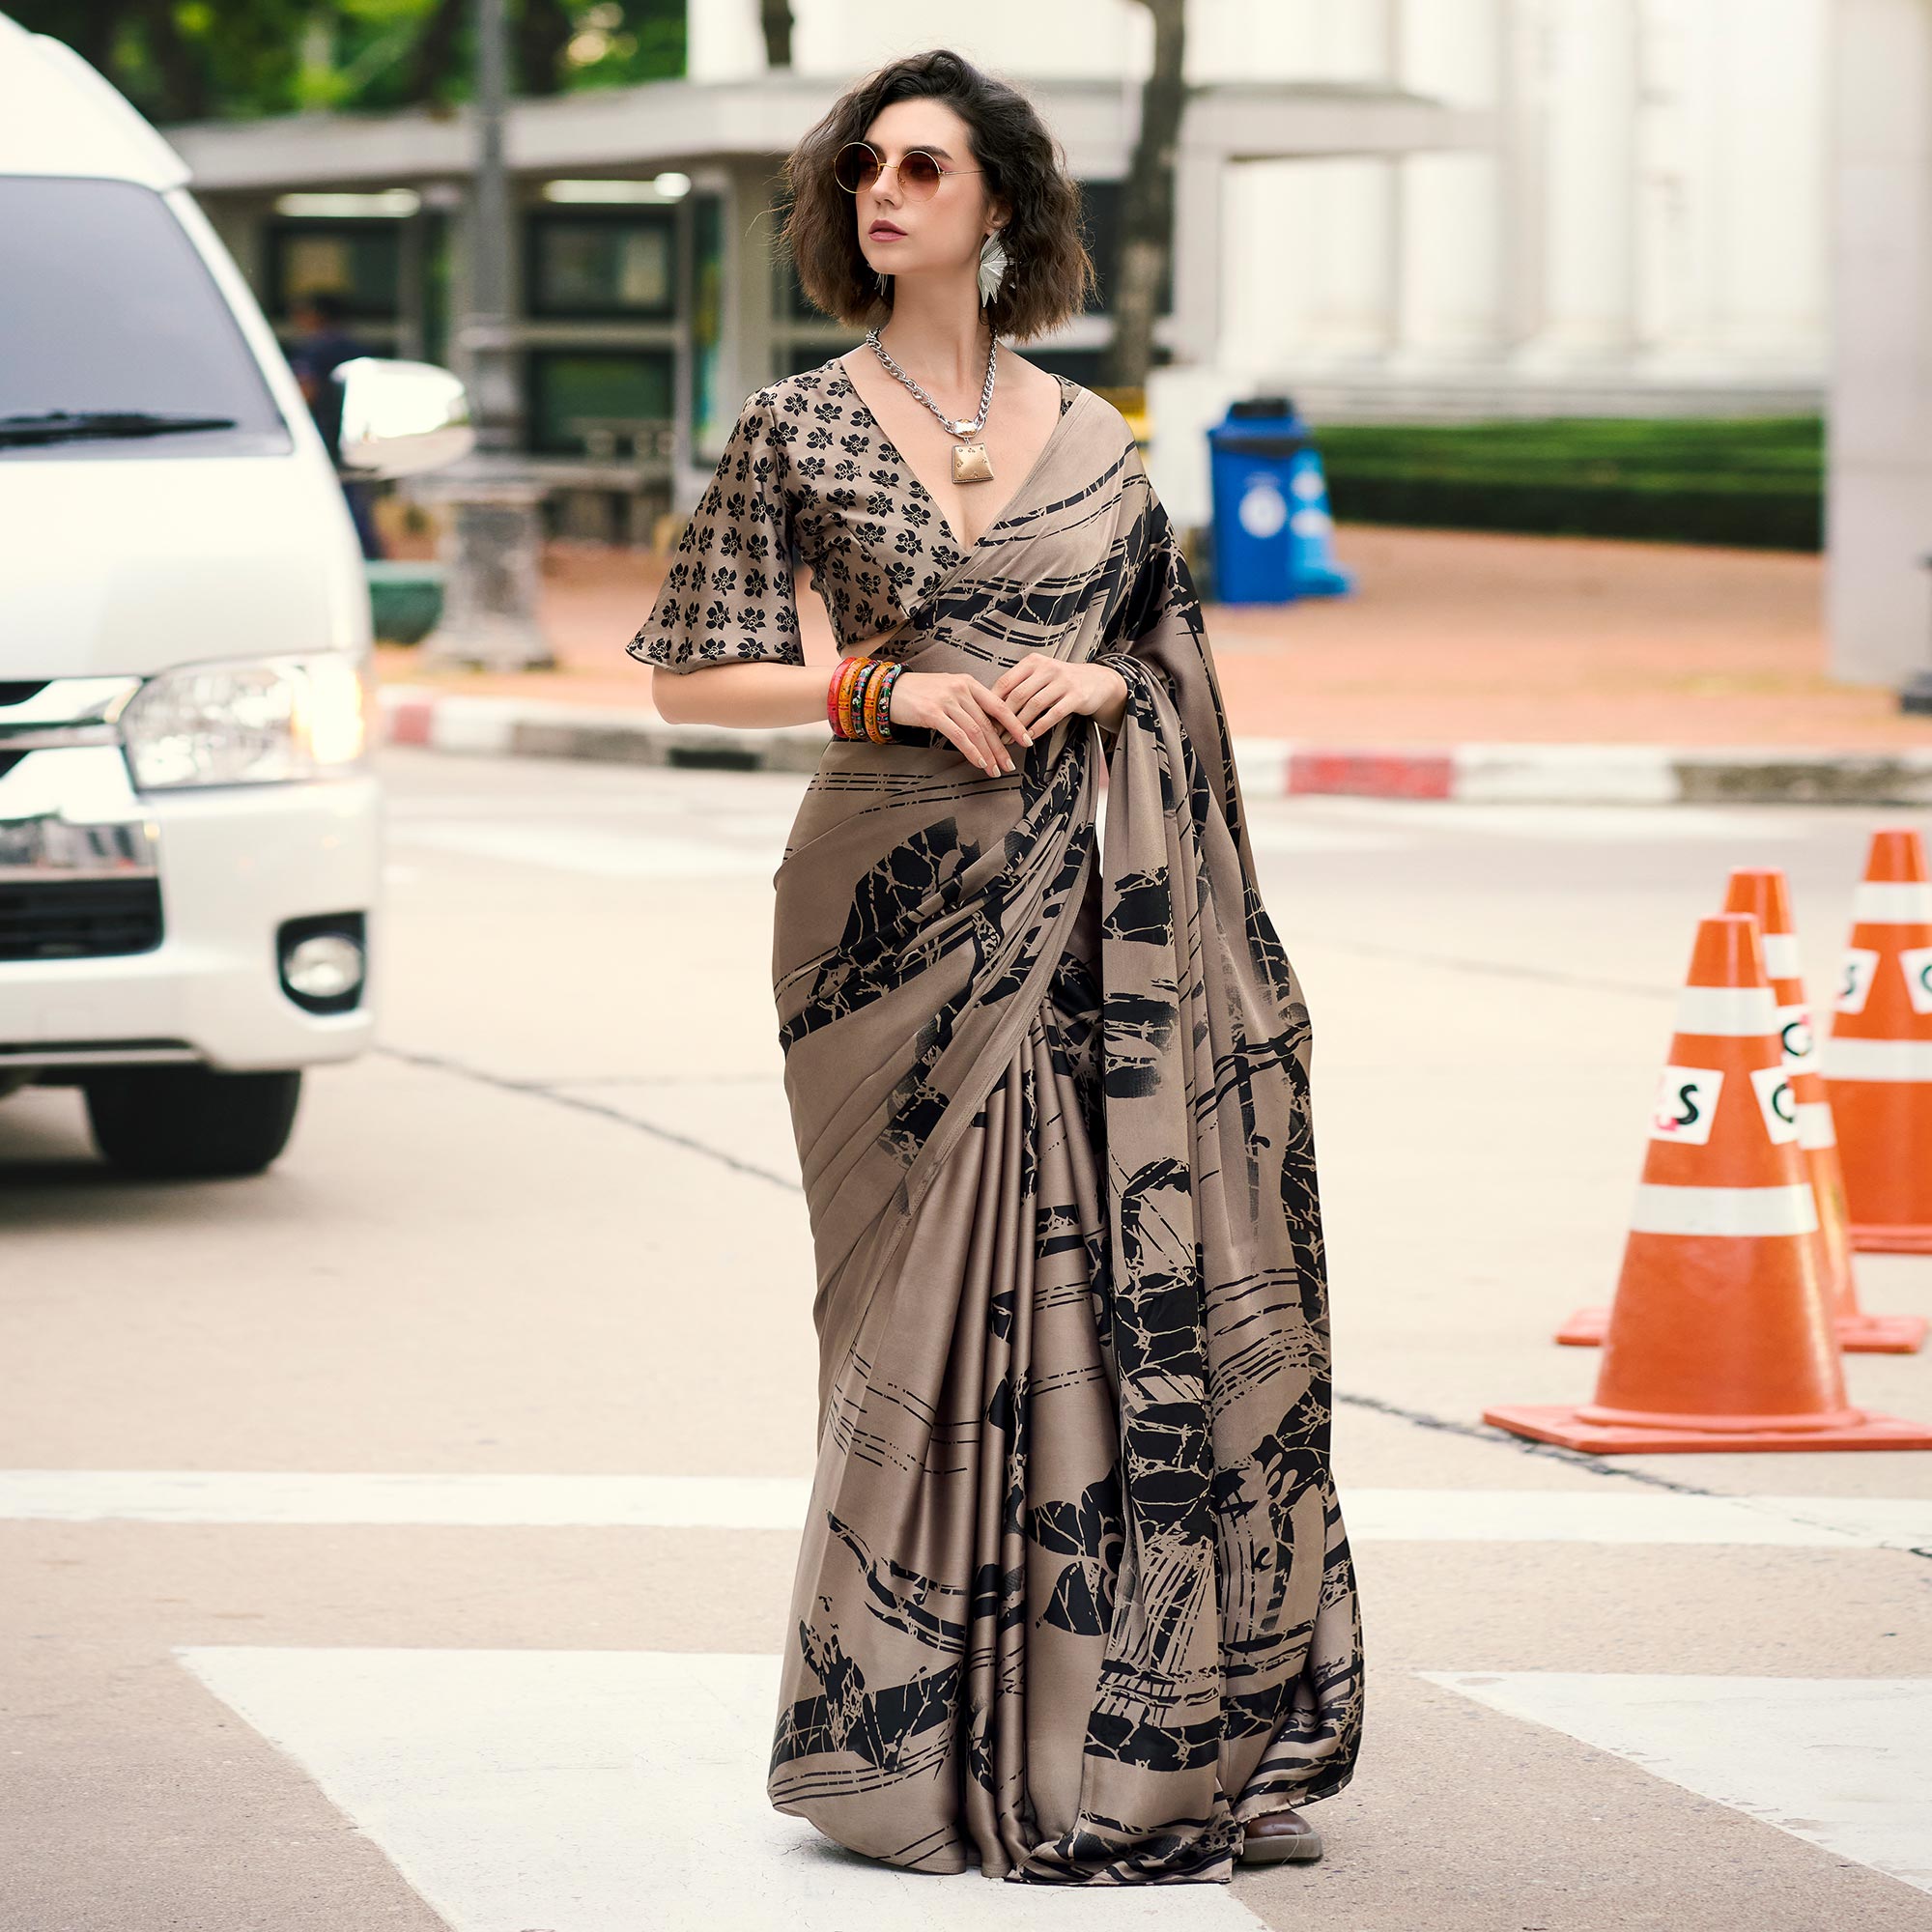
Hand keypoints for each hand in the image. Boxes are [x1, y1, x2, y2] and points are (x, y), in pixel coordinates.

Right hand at [884, 670, 1031, 775]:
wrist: (889, 689)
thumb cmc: (920, 693)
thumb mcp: (949, 690)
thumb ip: (969, 702)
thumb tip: (988, 725)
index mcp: (968, 683)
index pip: (999, 705)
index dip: (1015, 725)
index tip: (1026, 741)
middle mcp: (961, 689)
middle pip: (988, 723)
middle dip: (1001, 748)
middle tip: (1010, 765)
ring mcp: (947, 700)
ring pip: (976, 731)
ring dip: (988, 754)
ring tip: (995, 770)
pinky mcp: (933, 713)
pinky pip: (958, 736)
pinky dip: (971, 751)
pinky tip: (978, 763)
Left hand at [991, 653, 1128, 736]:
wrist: (1096, 681)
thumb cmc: (1060, 682)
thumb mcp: (1039, 676)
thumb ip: (1019, 686)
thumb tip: (990, 707)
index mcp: (1033, 662)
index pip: (1006, 682)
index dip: (992, 703)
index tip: (984, 720)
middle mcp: (1047, 668)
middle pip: (1018, 695)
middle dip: (1003, 718)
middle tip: (994, 735)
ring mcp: (1063, 681)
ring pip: (1034, 705)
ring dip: (1019, 726)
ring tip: (1010, 740)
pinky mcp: (1076, 696)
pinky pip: (1053, 714)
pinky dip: (1039, 727)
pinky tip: (1030, 737)